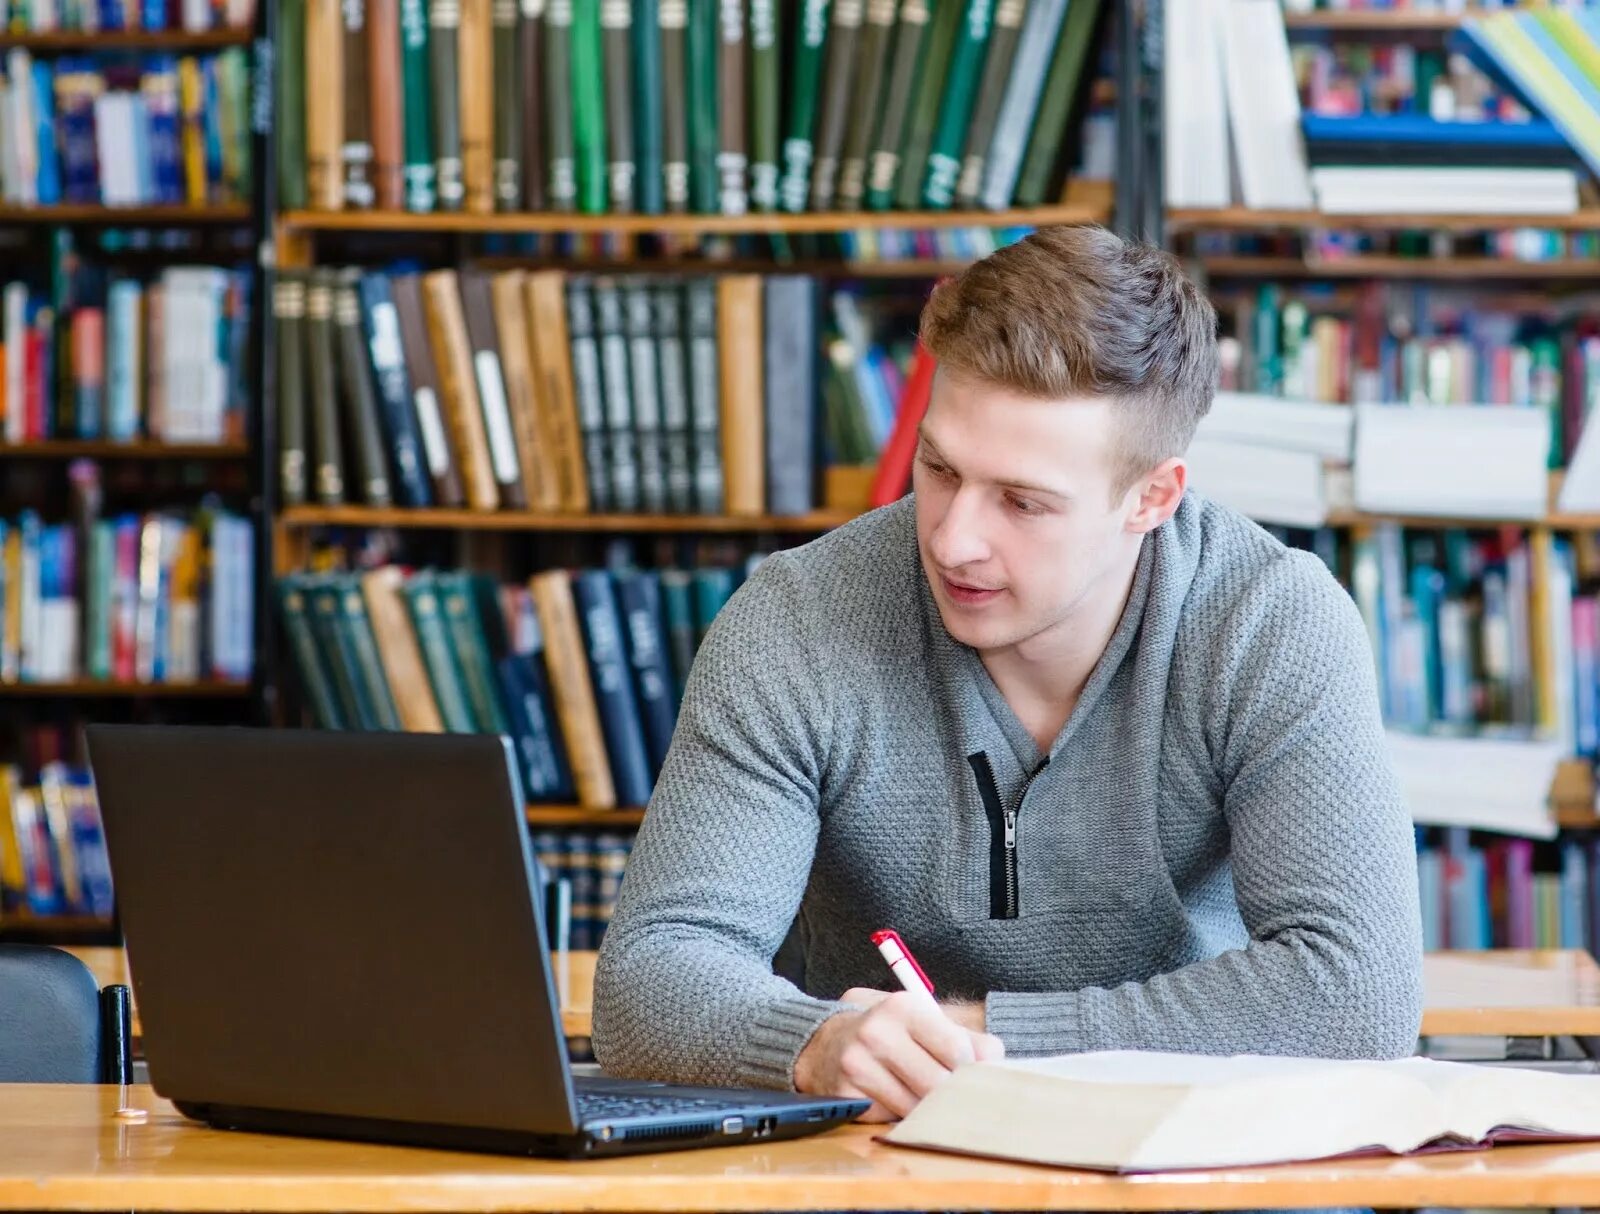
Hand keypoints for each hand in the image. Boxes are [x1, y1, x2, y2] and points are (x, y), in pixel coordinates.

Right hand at [794, 989, 1004, 1121]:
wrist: (821, 1042)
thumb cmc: (885, 1031)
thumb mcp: (920, 1019)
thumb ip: (963, 1036)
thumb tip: (995, 1060)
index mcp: (902, 1007)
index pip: (957, 1050)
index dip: (970, 1068)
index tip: (966, 1072)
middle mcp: (877, 1033)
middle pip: (938, 1084)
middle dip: (950, 1094)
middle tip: (953, 1095)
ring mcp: (858, 1066)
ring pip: (917, 1108)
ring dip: (925, 1109)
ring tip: (920, 1094)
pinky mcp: (847, 1095)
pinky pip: (891, 1119)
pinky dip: (898, 1116)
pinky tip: (893, 1100)